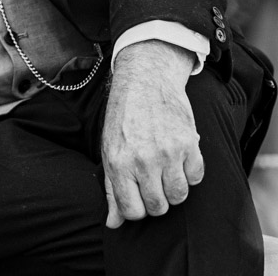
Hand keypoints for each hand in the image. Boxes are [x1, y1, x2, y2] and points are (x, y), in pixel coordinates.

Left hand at [101, 40, 203, 228]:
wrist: (145, 81)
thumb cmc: (124, 118)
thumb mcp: (108, 150)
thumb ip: (111, 189)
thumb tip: (113, 223)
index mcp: (118, 163)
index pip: (133, 211)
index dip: (137, 210)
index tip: (138, 197)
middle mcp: (142, 160)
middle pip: (158, 207)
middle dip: (156, 200)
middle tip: (152, 181)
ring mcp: (167, 153)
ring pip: (179, 196)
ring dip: (174, 188)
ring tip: (164, 169)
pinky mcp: (189, 145)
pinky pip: (196, 177)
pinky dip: (190, 172)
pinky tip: (178, 157)